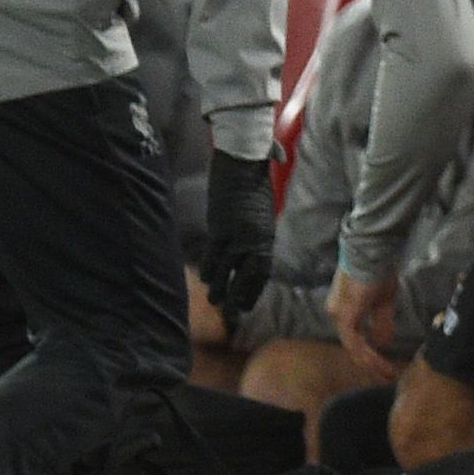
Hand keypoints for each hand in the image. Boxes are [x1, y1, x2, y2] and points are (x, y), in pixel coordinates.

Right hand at [201, 152, 276, 318]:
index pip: (262, 272)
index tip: (247, 304)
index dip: (254, 290)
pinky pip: (213, 255)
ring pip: (226, 270)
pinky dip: (210, 269)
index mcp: (266, 236)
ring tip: (215, 300)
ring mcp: (236, 235)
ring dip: (220, 287)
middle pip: (245, 276)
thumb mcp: (261, 212)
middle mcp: (254, 240)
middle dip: (238, 296)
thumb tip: (250, 247)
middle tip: (232, 312)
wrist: (243, 162)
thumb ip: (256, 232)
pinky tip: (207, 280)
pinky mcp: (219, 227)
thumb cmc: (254, 184)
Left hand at [327, 267, 402, 378]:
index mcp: (344, 309)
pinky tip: (380, 363)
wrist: (371, 254)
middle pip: (353, 346)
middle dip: (371, 363)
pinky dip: (368, 355)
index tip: (386, 364)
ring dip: (371, 363)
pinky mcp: (345, 318)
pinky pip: (355, 343)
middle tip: (388, 375)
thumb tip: (383, 344)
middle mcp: (336, 314)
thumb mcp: (383, 300)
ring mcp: (338, 316)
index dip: (370, 353)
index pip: (355, 337)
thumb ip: (382, 322)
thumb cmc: (378, 271)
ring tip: (387, 374)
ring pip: (353, 347)